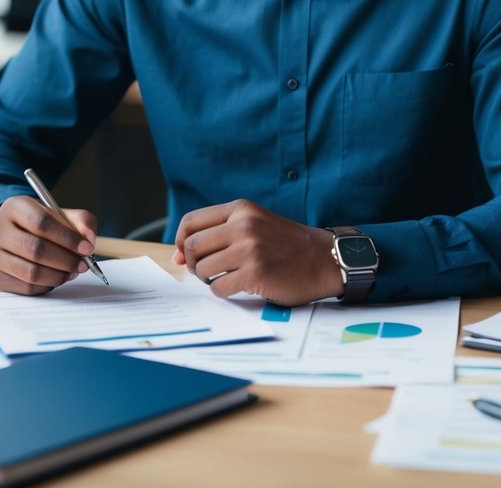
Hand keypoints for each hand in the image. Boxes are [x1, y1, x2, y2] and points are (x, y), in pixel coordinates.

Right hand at [0, 195, 96, 295]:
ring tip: (71, 272)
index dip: (68, 237)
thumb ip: (80, 221)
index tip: (86, 248)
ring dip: (58, 275)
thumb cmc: (37, 225)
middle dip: (66, 260)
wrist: (10, 236)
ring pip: (31, 272)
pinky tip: (55, 278)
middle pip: (36, 249)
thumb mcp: (58, 215)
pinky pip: (26, 287)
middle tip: (83, 264)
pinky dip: (47, 286)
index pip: (42, 222)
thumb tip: (89, 239)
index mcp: (14, 207)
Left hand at [172, 200, 343, 306]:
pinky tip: (236, 286)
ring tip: (223, 277)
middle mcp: (244, 225)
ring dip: (207, 279)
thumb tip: (176, 255)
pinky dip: (221, 291)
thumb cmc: (286, 244)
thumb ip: (219, 233)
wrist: (324, 259)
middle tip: (204, 271)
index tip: (184, 254)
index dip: (180, 241)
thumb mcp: (254, 224)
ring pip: (202, 268)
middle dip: (192, 263)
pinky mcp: (256, 273)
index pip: (190, 222)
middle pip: (191, 246)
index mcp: (241, 209)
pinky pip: (218, 287)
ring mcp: (250, 249)